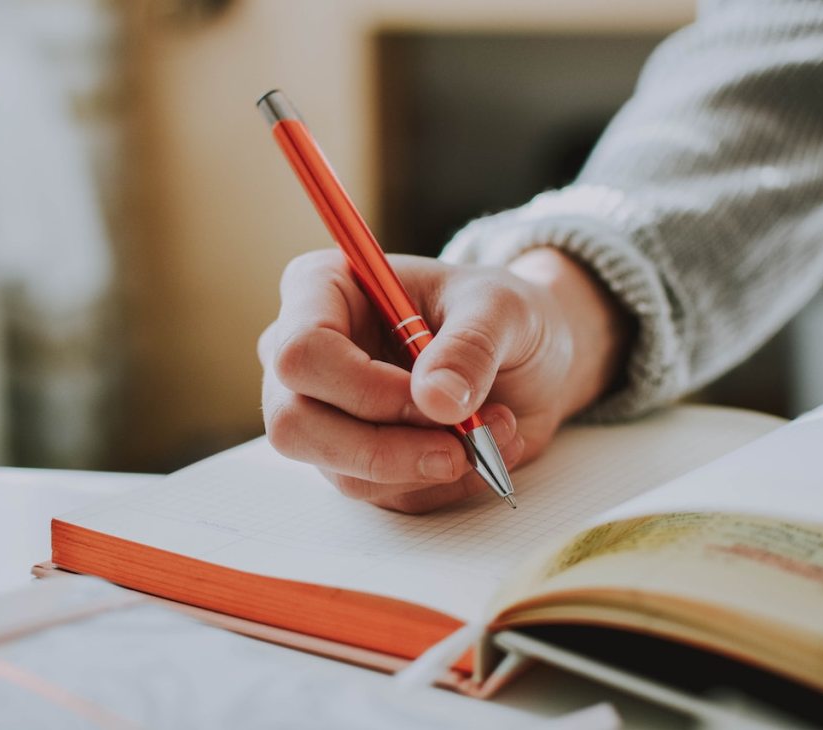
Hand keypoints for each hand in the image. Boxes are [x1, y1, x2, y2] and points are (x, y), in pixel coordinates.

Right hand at [259, 247, 626, 512]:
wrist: (527, 355)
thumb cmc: (500, 313)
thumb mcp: (502, 309)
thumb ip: (470, 346)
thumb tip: (437, 401)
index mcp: (322, 289)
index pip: (301, 352)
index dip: (363, 387)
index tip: (434, 399)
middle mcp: (307, 355)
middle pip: (295, 424)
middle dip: (385, 448)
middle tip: (461, 444)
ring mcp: (323, 414)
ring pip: (342, 471)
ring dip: (428, 465)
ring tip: (495, 429)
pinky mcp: (354, 460)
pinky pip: (383, 494)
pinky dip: (442, 482)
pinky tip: (483, 448)